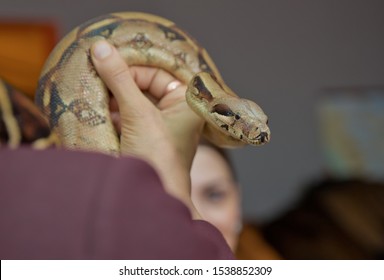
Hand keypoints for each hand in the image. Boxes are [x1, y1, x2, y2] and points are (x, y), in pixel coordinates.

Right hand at [91, 40, 202, 217]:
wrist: (153, 201)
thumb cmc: (157, 157)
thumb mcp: (138, 114)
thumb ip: (120, 79)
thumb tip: (101, 48)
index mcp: (188, 102)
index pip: (157, 72)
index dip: (131, 67)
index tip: (105, 62)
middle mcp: (177, 112)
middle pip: (145, 85)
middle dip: (120, 82)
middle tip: (96, 76)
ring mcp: (162, 125)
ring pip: (135, 100)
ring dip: (114, 98)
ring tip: (94, 94)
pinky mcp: (146, 138)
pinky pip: (129, 116)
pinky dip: (114, 113)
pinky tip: (99, 113)